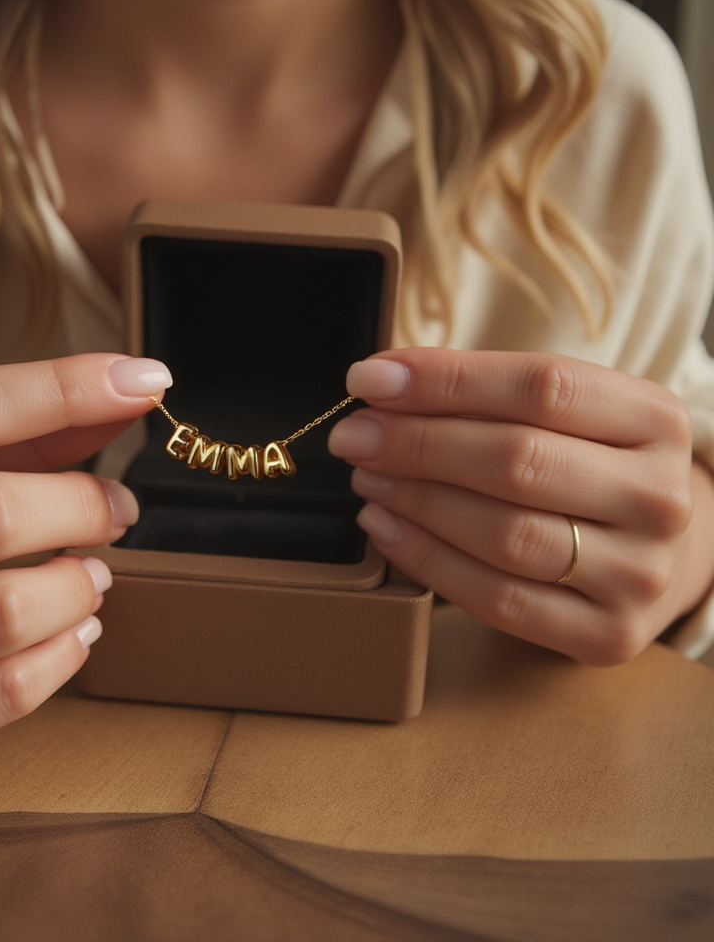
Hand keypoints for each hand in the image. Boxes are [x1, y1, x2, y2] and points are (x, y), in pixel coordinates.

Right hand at [0, 353, 170, 775]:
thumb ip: (25, 431)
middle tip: (115, 510)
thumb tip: (130, 391)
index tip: (144, 379)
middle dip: (82, 505)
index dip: (65, 388)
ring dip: (80, 585)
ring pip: (8, 610)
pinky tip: (72, 629)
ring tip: (89, 575)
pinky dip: (67, 651)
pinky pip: (11, 690)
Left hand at [328, 348, 712, 663]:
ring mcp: (639, 573)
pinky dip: (427, 558)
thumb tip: (381, 384)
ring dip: (415, 501)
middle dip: (415, 444)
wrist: (657, 552)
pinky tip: (386, 527)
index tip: (369, 380)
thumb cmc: (585, 466)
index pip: (541, 387)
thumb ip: (481, 393)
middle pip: (518, 460)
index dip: (444, 380)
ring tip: (366, 478)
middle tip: (354, 435)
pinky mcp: (607, 633)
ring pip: (504, 534)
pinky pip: (498, 599)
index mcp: (655, 420)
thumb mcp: (564, 413)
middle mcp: (659, 498)